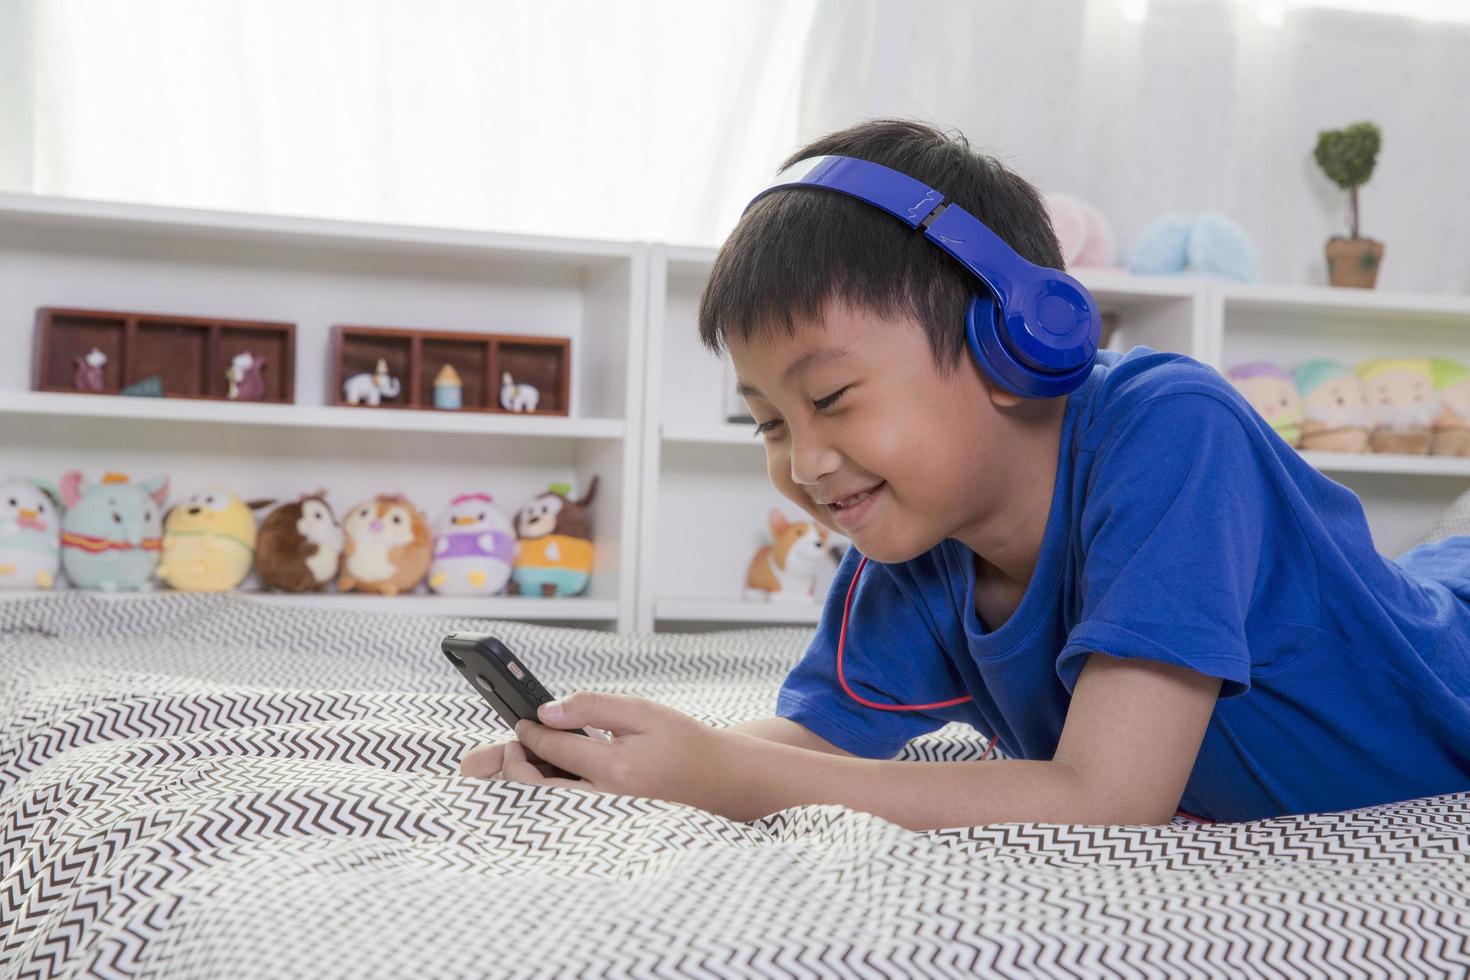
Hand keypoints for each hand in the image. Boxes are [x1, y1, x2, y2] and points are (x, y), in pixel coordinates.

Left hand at [459, 692, 737, 816]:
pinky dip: (539, 787)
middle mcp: (602, 797)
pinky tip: (527, 771)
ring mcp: (601, 811)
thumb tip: (548, 710)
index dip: (529, 731)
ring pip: (543, 800)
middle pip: (535, 787)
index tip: (520, 718)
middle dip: (505, 767)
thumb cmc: (682, 741)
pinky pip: (560, 802)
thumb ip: (594, 707)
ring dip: (515, 781)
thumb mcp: (642, 711)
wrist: (714, 779)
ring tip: (483, 767)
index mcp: (613, 769)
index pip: (552, 749)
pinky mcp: (602, 813)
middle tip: (484, 754)